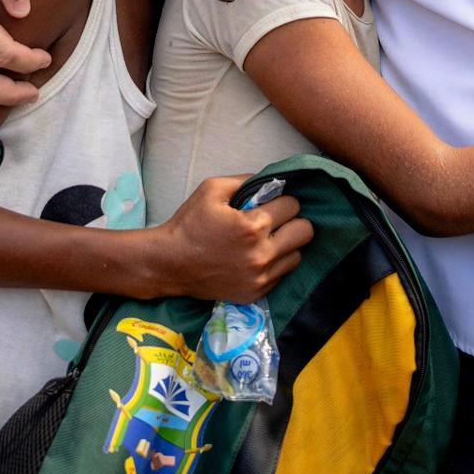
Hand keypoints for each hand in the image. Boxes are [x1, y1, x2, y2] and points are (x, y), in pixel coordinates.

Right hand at [150, 175, 314, 300]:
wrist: (169, 264)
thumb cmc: (190, 223)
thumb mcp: (213, 189)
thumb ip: (247, 180)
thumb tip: (273, 181)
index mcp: (252, 226)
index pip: (293, 206)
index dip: (283, 200)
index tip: (271, 203)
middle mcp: (261, 255)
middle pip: (305, 232)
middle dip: (293, 221)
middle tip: (276, 221)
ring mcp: (259, 278)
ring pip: (298, 255)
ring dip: (287, 244)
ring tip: (268, 240)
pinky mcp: (255, 293)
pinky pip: (282, 274)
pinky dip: (276, 264)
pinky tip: (258, 256)